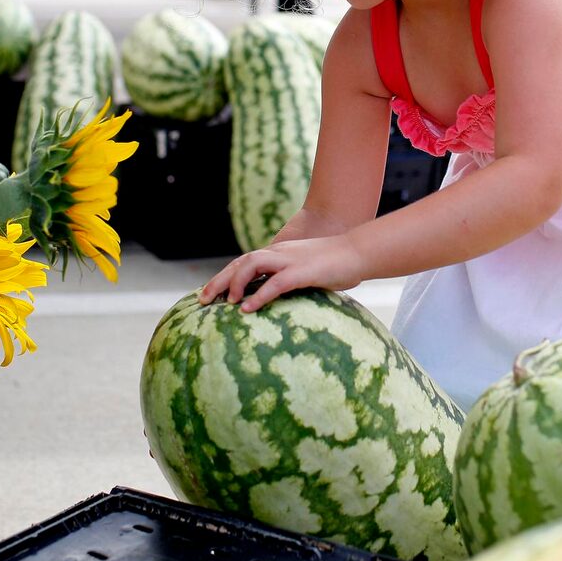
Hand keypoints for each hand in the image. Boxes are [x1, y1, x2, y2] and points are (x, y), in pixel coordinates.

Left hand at [199, 235, 363, 312]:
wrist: (358, 252)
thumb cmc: (336, 265)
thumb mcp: (307, 271)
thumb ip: (290, 280)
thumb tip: (277, 298)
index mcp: (279, 254)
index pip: (244, 262)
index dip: (224, 276)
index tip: (209, 293)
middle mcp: (280, 253)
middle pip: (241, 262)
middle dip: (219, 280)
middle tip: (202, 300)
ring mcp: (290, 260)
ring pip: (252, 264)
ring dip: (235, 283)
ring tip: (225, 303)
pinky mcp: (303, 272)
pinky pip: (275, 282)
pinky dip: (259, 295)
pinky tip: (247, 309)